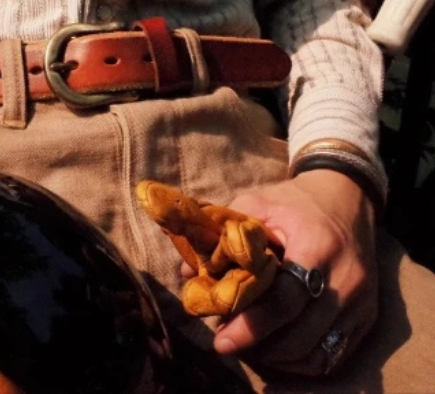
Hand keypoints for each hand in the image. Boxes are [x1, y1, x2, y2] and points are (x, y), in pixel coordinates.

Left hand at [212, 170, 377, 375]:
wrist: (348, 196)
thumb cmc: (296, 200)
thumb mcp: (259, 203)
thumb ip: (223, 234)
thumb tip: (189, 272)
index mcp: (318, 246)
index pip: (285, 300)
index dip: (252, 325)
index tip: (221, 339)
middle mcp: (347, 279)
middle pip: (301, 334)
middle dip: (259, 346)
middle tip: (225, 341)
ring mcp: (362, 302)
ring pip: (318, 353)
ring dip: (278, 357)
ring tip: (247, 344)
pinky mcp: (368, 316)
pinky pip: (334, 355)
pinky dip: (301, 360)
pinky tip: (275, 348)